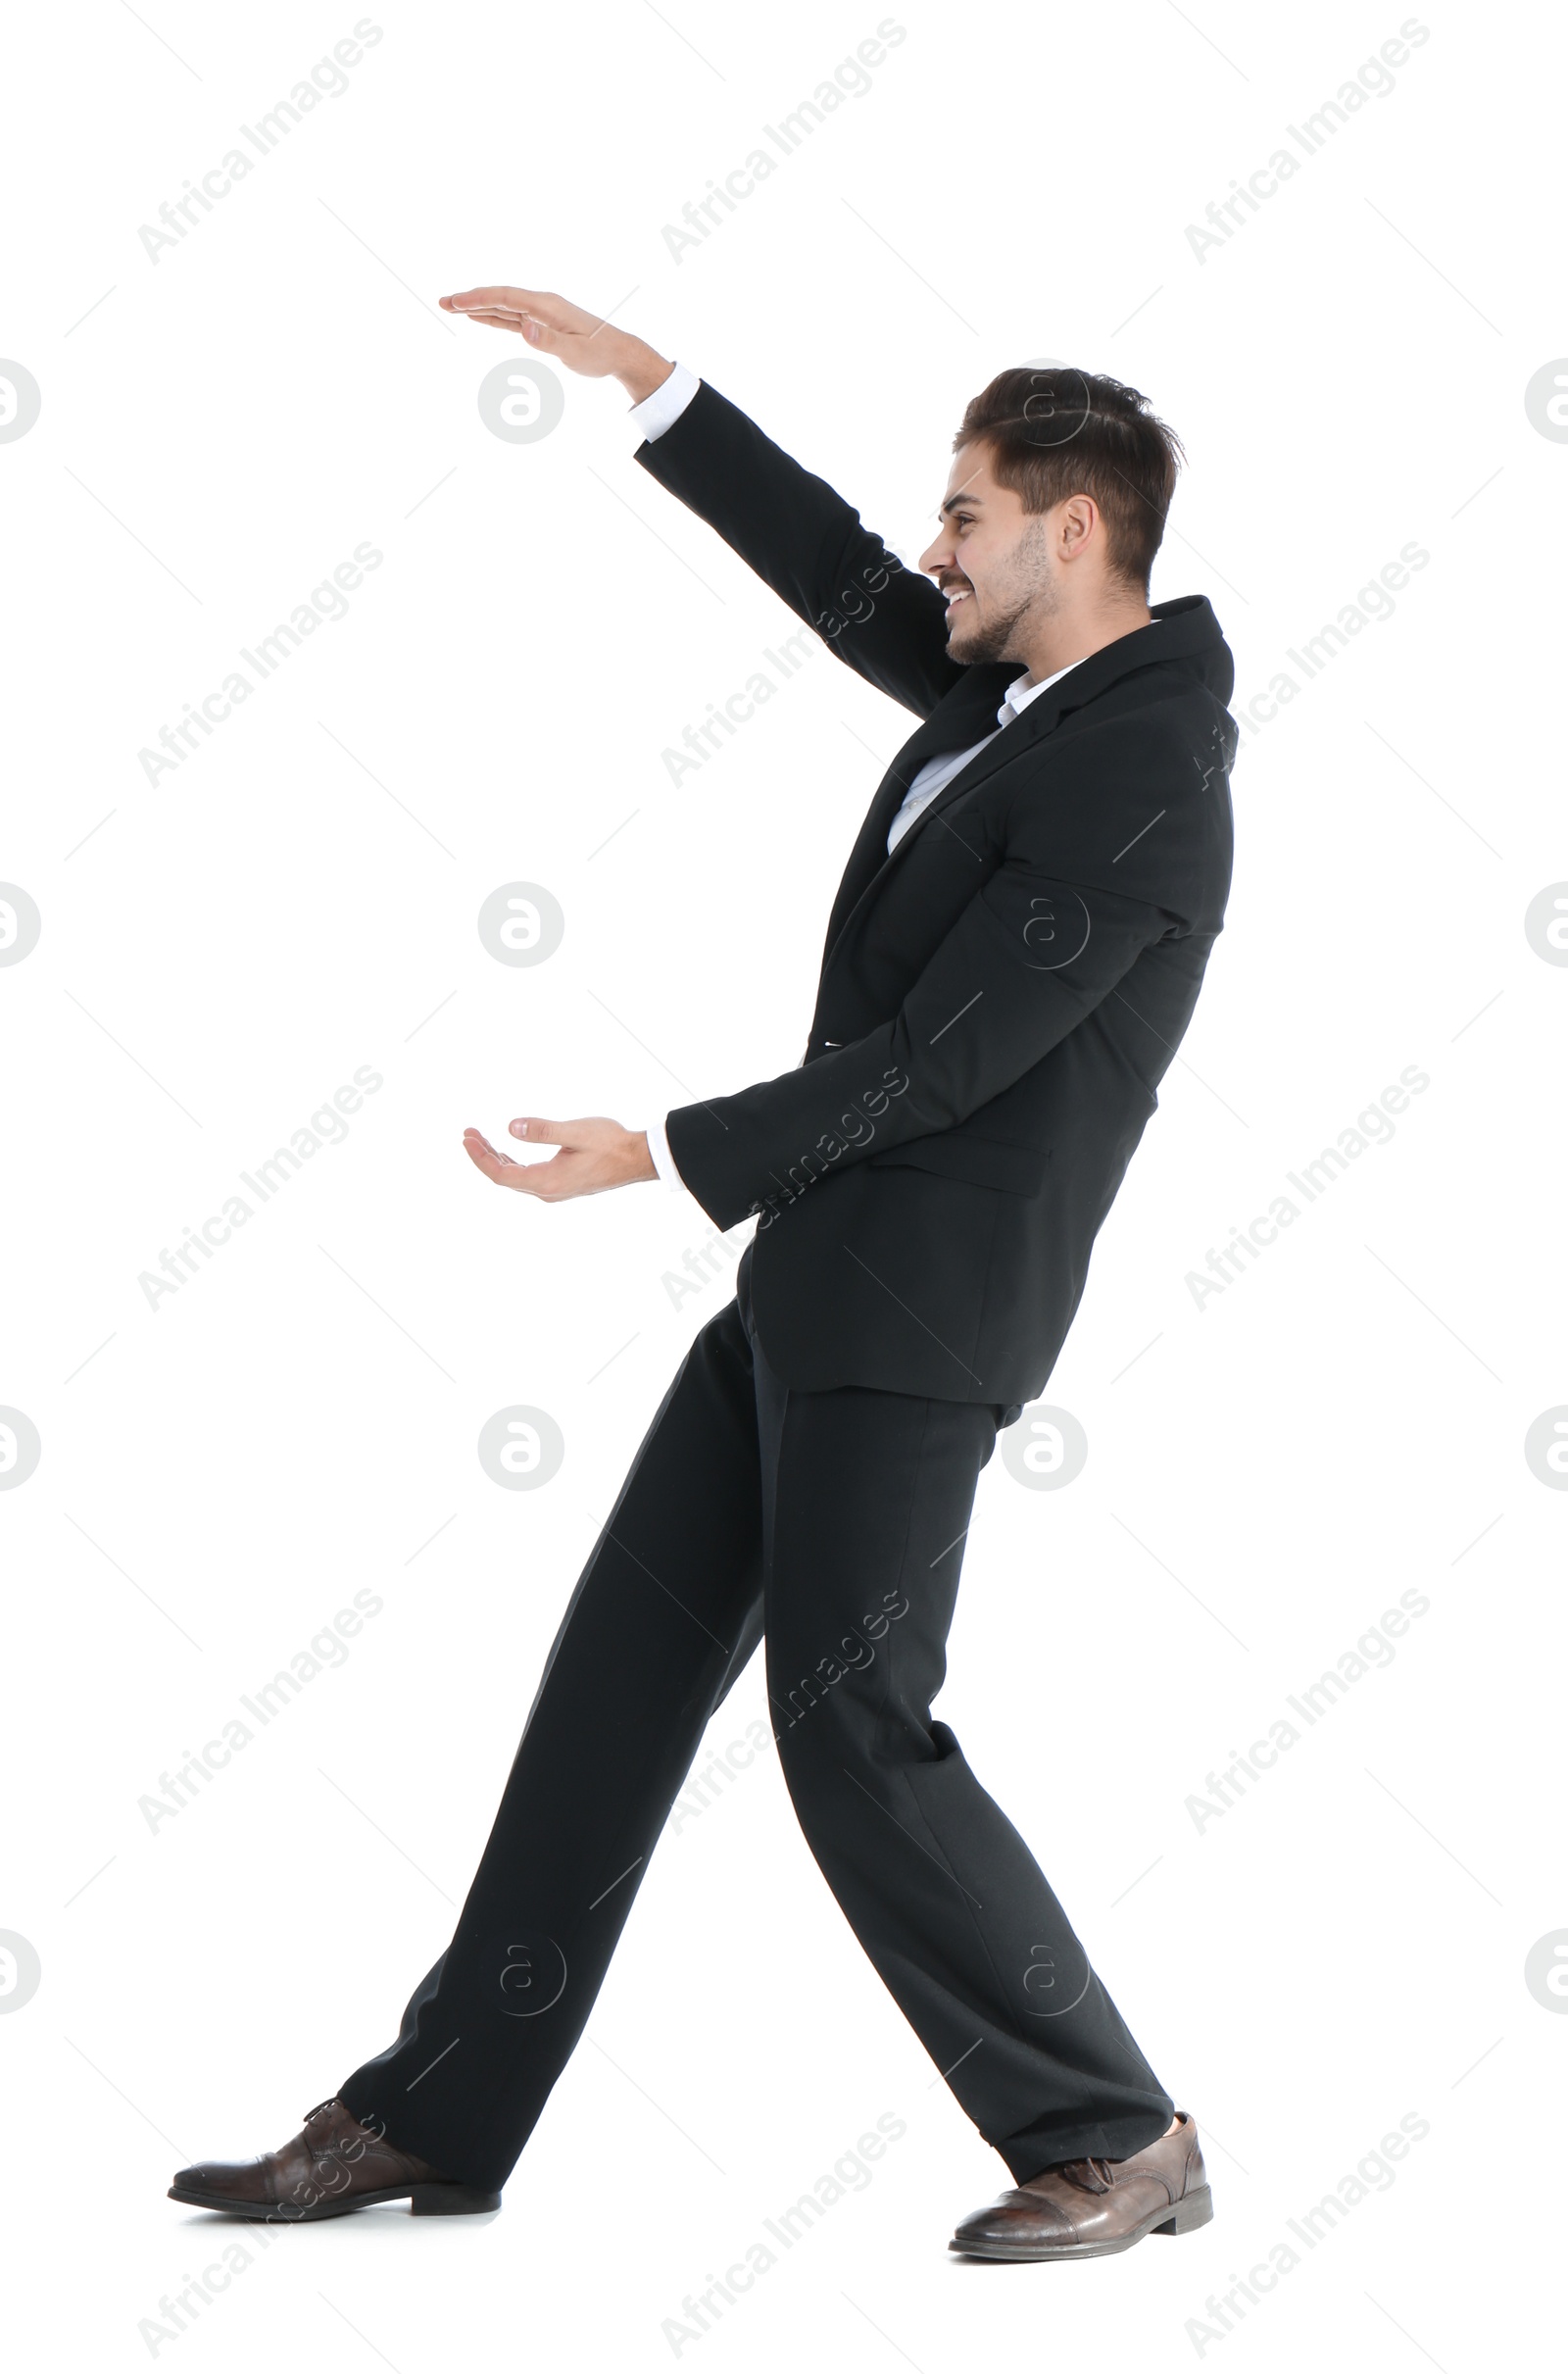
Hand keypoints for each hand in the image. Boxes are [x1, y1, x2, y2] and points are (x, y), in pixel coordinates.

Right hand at [439, 285, 672, 403]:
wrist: (619, 352)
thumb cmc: (599, 354)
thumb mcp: (575, 353)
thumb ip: (548, 341)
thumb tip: (524, 328)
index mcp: (546, 306)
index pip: (505, 297)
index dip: (478, 299)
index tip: (455, 302)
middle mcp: (541, 305)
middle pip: (499, 298)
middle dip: (470, 299)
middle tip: (442, 302)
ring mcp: (540, 313)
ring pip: (502, 307)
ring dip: (477, 307)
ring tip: (452, 308)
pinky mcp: (542, 324)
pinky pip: (511, 317)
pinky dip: (492, 316)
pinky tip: (478, 317)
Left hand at [462, 1116, 656, 1201]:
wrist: (637, 1159)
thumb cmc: (611, 1143)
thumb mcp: (576, 1132)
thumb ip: (542, 1131)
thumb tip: (511, 1127)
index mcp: (547, 1181)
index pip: (501, 1174)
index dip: (480, 1158)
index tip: (466, 1138)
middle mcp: (547, 1191)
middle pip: (504, 1176)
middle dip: (483, 1155)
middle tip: (468, 1133)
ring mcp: (554, 1190)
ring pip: (514, 1177)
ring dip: (496, 1158)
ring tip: (480, 1138)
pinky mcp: (560, 1184)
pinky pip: (526, 1177)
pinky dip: (511, 1162)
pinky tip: (505, 1151)